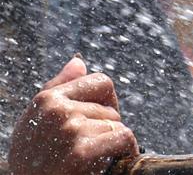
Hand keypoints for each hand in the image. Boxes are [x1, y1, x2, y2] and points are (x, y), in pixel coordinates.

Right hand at [8, 57, 137, 174]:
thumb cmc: (35, 158)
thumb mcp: (38, 121)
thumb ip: (59, 89)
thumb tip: (79, 61)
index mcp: (47, 99)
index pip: (102, 81)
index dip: (107, 102)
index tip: (98, 122)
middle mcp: (57, 110)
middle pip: (111, 109)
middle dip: (106, 129)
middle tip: (86, 151)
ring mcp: (70, 129)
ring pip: (117, 125)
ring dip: (110, 144)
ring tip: (89, 161)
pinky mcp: (81, 151)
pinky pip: (124, 137)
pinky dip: (125, 151)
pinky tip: (109, 163)